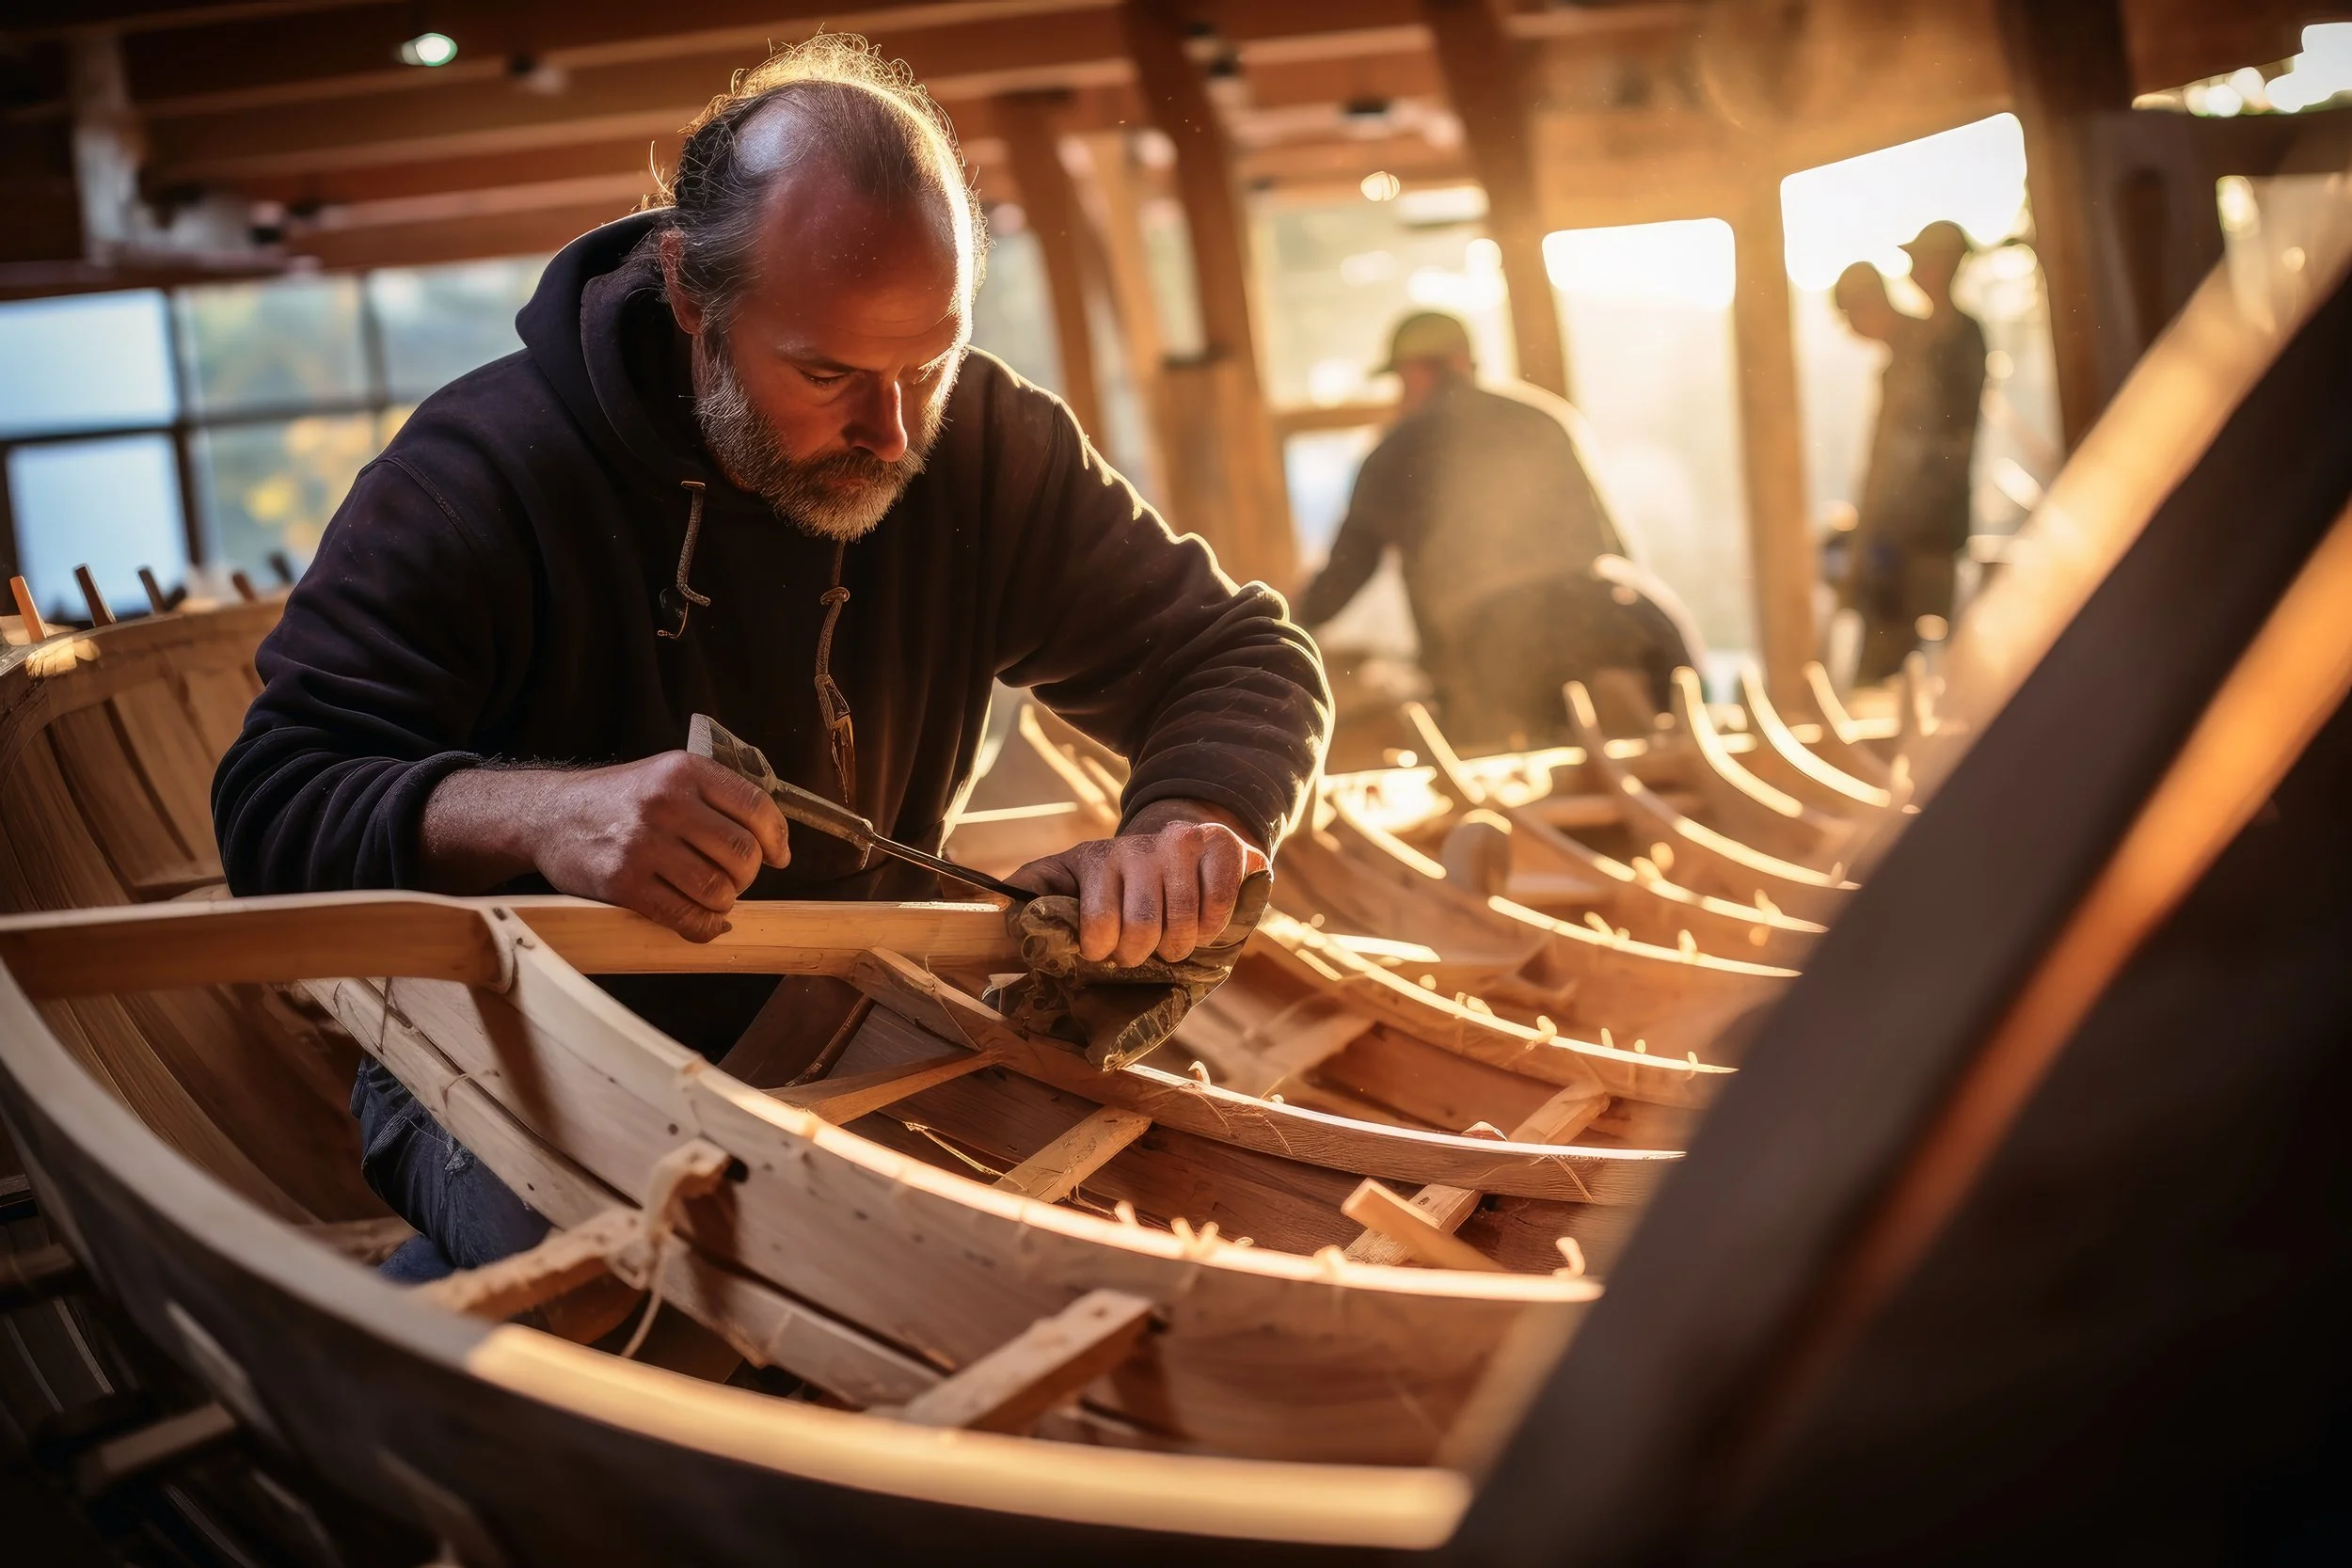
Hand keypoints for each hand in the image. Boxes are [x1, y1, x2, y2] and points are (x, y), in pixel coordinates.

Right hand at [420, 753, 789, 941]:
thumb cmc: (619, 800)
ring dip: (725, 902)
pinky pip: (684, 916)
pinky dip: (704, 927)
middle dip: (748, 875)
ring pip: (718, 890)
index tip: (778, 857)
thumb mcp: (666, 776)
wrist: (547, 815)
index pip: (756, 806)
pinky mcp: (622, 883)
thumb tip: (775, 846)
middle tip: (734, 879)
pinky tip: (703, 921)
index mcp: (684, 772)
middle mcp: (666, 804)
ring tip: (712, 897)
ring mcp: (643, 844)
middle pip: (743, 854)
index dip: (777, 838)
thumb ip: (718, 799)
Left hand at [1007, 803, 1269, 964]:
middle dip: (1142, 954)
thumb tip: (988, 903)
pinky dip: (1214, 927)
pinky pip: (1222, 900)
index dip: (1103, 951)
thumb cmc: (1111, 884)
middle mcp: (1138, 846)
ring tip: (1170, 942)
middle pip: (1145, 930)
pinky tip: (1202, 927)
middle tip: (1139, 951)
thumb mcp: (1063, 883)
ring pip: (1185, 922)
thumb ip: (1030, 895)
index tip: (1102, 951)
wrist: (1170, 850)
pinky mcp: (1223, 844)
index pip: (1099, 927)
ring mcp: (1182, 842)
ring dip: (1179, 946)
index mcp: (1095, 859)